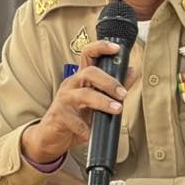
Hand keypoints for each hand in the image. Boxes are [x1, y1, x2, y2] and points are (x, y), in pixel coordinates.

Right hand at [19, 39, 136, 165]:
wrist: (51, 136)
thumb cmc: (76, 116)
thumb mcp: (95, 100)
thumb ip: (113, 86)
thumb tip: (132, 71)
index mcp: (81, 78)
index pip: (88, 54)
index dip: (101, 48)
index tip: (116, 49)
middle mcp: (71, 84)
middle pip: (89, 73)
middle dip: (109, 82)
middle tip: (123, 94)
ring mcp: (64, 99)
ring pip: (84, 94)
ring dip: (102, 101)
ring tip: (116, 109)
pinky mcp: (59, 115)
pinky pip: (75, 121)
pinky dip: (86, 128)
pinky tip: (92, 133)